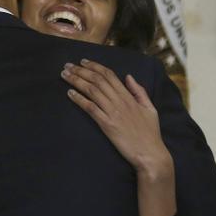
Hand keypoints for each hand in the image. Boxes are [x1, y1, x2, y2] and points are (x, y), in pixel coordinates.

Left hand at [61, 58, 169, 175]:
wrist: (149, 153)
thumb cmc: (150, 133)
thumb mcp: (150, 108)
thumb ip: (139, 91)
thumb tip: (128, 76)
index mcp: (129, 96)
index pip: (110, 75)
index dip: (95, 66)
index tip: (83, 62)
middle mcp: (120, 101)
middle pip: (97, 80)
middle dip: (81, 71)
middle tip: (67, 65)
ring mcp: (113, 112)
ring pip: (92, 91)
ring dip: (76, 81)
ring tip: (65, 75)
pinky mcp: (107, 125)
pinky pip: (91, 108)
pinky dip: (79, 99)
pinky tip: (69, 93)